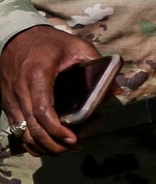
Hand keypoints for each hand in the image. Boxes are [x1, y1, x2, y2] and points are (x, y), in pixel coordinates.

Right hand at [0, 26, 104, 155]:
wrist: (15, 37)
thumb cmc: (48, 42)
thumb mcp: (76, 46)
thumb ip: (98, 64)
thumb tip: (116, 90)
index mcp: (37, 75)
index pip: (42, 111)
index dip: (57, 129)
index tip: (73, 138)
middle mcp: (20, 91)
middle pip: (32, 128)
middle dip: (53, 144)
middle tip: (75, 147)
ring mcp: (10, 100)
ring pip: (22, 133)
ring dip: (43, 146)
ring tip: (65, 147)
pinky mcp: (7, 105)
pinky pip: (17, 130)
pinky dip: (31, 141)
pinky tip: (49, 143)